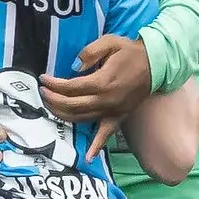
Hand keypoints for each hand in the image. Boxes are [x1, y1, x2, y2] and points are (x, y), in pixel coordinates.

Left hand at [40, 35, 153, 158]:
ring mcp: (113, 111)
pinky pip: (106, 134)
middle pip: (72, 105)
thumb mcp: (109, 42)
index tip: (43, 79)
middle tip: (43, 92)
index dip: (54, 84)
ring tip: (51, 107)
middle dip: (53, 100)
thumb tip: (73, 67)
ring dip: (63, 115)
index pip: (70, 87)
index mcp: (102, 81)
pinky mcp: (119, 117)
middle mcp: (106, 100)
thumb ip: (89, 52)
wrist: (155, 63)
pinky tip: (88, 157)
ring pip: (82, 119)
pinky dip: (97, 146)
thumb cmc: (130, 51)